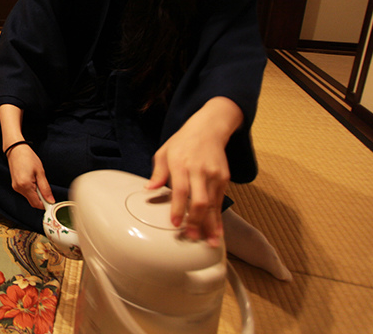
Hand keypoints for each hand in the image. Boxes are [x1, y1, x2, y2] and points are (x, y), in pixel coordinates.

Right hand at [7, 143, 53, 208]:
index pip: (36, 204)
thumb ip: (45, 188)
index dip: (45, 204)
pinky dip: (31, 189)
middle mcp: (18, 189)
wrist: (16, 149)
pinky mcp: (15, 185)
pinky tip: (33, 179)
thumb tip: (50, 200)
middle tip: (45, 187)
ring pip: (29, 197)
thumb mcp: (40, 172)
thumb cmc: (28, 157)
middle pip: (33, 202)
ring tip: (37, 179)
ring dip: (36, 193)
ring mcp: (15, 187)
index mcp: (25, 186)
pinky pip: (25, 192)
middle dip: (41, 198)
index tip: (52, 201)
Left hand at [146, 97, 243, 246]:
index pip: (181, 190)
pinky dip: (219, 217)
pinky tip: (217, 231)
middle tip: (191, 238)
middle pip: (200, 200)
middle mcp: (199, 170)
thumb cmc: (182, 142)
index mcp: (181, 164)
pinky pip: (220, 201)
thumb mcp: (164, 153)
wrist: (209, 128)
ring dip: (211, 225)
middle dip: (196, 221)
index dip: (179, 208)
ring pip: (213, 204)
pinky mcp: (224, 178)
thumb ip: (157, 173)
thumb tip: (148, 190)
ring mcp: (214, 174)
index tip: (175, 224)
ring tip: (210, 242)